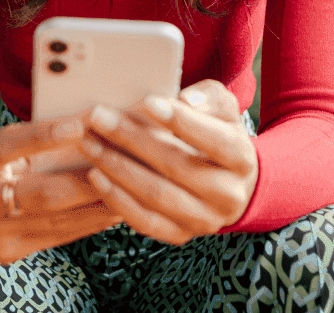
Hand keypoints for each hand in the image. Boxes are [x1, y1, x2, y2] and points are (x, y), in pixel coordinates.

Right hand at [0, 114, 120, 263]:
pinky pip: (55, 238)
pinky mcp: (5, 254)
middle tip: (126, 166)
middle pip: (42, 194)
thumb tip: (83, 130)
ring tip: (132, 191)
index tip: (83, 122)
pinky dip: (86, 224)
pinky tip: (111, 213)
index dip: (47, 134)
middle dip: (90, 182)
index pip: (11, 144)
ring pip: (56, 222)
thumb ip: (25, 142)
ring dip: (98, 207)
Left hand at [79, 80, 258, 245]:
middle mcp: (228, 195)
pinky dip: (117, 198)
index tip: (148, 101)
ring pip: (156, 195)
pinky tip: (96, 174)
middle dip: (132, 139)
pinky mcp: (181, 235)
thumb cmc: (219, 133)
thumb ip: (208, 98)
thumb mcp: (223, 109)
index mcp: (243, 159)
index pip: (214, 140)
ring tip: (90, 143)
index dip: (181, 121)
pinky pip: (145, 221)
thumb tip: (185, 100)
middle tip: (99, 117)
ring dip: (117, 168)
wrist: (232, 184)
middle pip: (176, 166)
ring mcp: (204, 220)